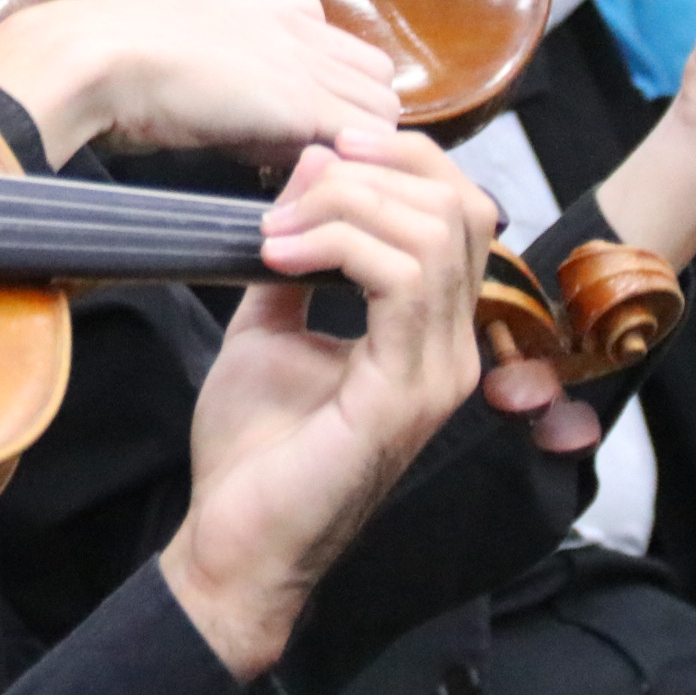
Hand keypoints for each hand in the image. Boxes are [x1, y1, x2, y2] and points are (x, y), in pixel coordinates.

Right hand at [0, 0, 400, 167]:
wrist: (102, 56)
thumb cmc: (125, 55)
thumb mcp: (191, 46)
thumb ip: (231, 63)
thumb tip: (243, 107)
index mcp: (277, 7)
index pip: (350, 52)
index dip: (338, 95)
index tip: (306, 130)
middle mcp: (303, 28)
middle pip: (378, 80)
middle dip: (359, 121)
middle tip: (316, 160)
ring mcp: (307, 64)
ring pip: (381, 111)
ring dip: (355, 147)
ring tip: (310, 174)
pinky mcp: (303, 103)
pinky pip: (359, 139)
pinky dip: (343, 166)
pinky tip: (307, 184)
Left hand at [159, 125, 493, 679]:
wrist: (235, 544)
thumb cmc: (254, 451)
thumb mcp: (269, 325)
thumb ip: (295, 257)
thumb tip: (303, 176)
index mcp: (429, 330)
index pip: (459, 208)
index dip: (400, 158)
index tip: (322, 150)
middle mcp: (451, 349)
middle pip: (460, 204)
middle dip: (372, 170)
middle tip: (292, 186)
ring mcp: (437, 372)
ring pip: (435, 232)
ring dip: (345, 205)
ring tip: (276, 229)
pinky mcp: (406, 395)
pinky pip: (405, 280)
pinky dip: (338, 243)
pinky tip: (280, 254)